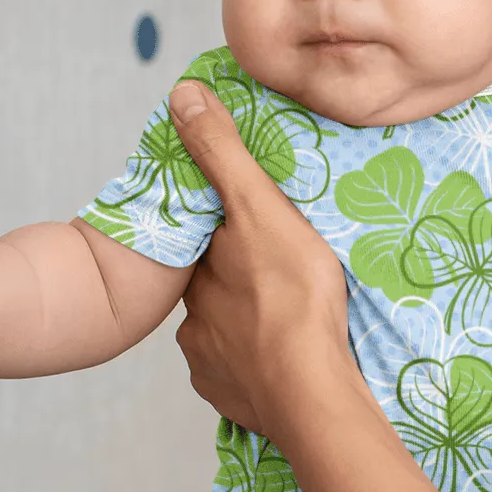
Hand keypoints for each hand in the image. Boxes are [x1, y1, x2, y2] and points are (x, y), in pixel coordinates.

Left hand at [167, 81, 354, 440]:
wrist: (310, 392)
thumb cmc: (293, 296)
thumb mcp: (260, 210)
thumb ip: (222, 153)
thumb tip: (181, 93)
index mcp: (201, 269)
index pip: (205, 241)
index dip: (227, 232)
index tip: (254, 230)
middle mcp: (193, 317)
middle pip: (216, 288)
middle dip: (240, 281)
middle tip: (281, 277)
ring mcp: (210, 363)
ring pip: (226, 333)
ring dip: (249, 326)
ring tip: (290, 320)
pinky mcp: (230, 398)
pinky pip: (238, 375)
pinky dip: (255, 366)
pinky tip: (283, 359)